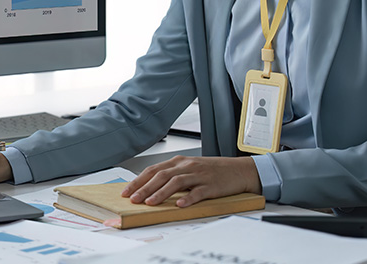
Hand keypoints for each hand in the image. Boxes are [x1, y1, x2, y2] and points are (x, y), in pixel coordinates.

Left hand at [120, 155, 261, 207]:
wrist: (238, 170)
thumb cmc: (213, 171)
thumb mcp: (190, 169)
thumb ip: (172, 175)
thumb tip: (150, 186)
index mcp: (180, 162)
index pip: (154, 170)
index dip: (139, 180)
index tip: (127, 191)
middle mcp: (187, 166)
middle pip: (161, 175)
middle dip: (145, 187)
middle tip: (133, 198)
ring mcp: (199, 175)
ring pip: (176, 182)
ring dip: (161, 193)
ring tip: (150, 203)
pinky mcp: (211, 186)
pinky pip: (198, 192)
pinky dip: (188, 198)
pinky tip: (179, 205)